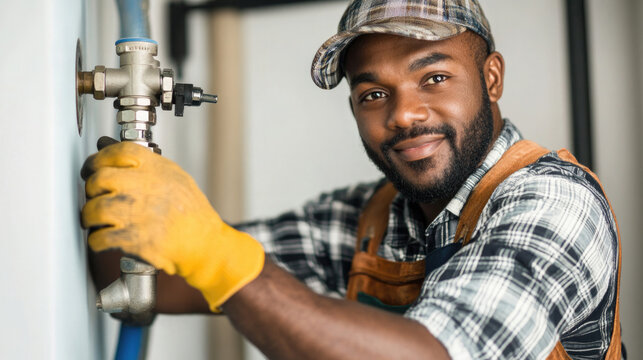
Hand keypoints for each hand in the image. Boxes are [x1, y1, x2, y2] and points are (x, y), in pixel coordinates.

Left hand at [81, 138, 264, 310]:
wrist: (205, 243)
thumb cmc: (192, 212)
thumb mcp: (174, 176)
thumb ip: (142, 162)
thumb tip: (106, 145)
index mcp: (157, 169)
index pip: (117, 152)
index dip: (98, 158)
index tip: (92, 167)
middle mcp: (145, 187)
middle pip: (99, 180)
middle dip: (90, 189)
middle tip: (94, 196)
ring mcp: (138, 214)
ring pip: (94, 209)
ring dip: (89, 216)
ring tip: (95, 220)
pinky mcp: (134, 239)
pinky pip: (99, 238)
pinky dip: (96, 240)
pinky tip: (103, 238)